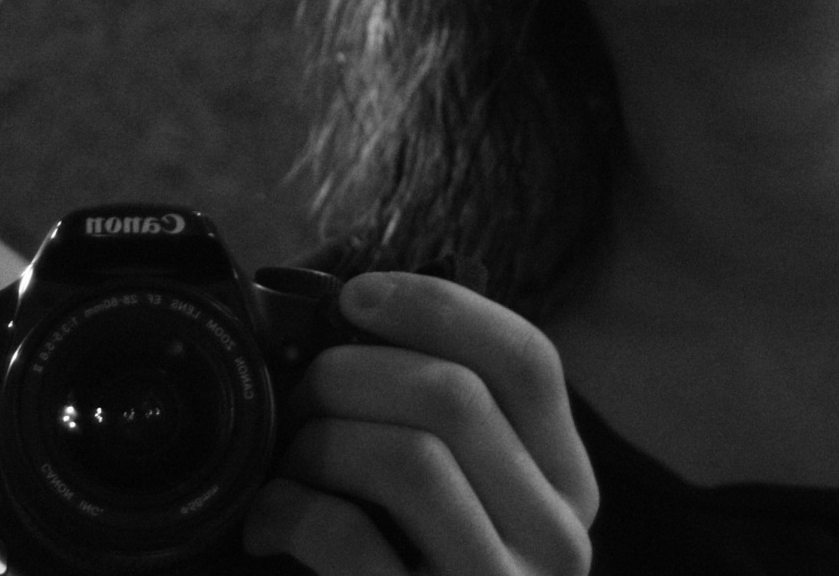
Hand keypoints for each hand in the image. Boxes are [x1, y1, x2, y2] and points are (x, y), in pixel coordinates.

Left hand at [245, 272, 598, 575]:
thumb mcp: (458, 504)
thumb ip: (438, 426)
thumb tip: (350, 318)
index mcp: (568, 490)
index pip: (528, 361)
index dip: (439, 306)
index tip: (356, 295)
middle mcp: (558, 543)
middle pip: (455, 395)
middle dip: (349, 374)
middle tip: (296, 398)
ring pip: (410, 455)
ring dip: (318, 442)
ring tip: (283, 466)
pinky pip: (352, 539)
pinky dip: (291, 513)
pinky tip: (270, 525)